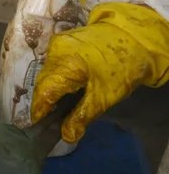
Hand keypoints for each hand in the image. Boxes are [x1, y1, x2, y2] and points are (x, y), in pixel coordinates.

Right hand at [31, 2, 168, 142]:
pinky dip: (57, 77)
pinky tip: (68, 86)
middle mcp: (54, 52)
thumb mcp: (104, 97)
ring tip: (58, 105)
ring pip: (47, 72)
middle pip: (43, 81)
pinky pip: (53, 63)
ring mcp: (57, 44)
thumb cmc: (121, 69)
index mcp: (64, 65)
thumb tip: (66, 136)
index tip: (38, 125)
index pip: (43, 91)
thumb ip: (82, 116)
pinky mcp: (62, 41)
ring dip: (51, 88)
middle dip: (45, 101)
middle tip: (50, 119)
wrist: (134, 37)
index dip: (39, 110)